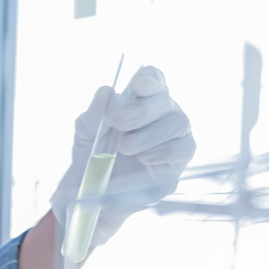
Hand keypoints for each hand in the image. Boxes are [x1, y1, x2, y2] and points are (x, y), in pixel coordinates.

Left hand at [50, 66, 195, 249]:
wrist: (92, 189)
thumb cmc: (92, 152)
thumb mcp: (86, 132)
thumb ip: (94, 113)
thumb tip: (106, 92)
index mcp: (141, 99)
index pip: (154, 80)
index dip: (149, 79)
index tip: (137, 85)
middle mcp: (163, 114)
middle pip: (166, 101)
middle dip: (143, 110)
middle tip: (119, 122)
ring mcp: (175, 137)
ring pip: (178, 123)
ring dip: (150, 133)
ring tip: (125, 146)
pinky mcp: (177, 162)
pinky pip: (183, 149)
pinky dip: (164, 151)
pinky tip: (144, 157)